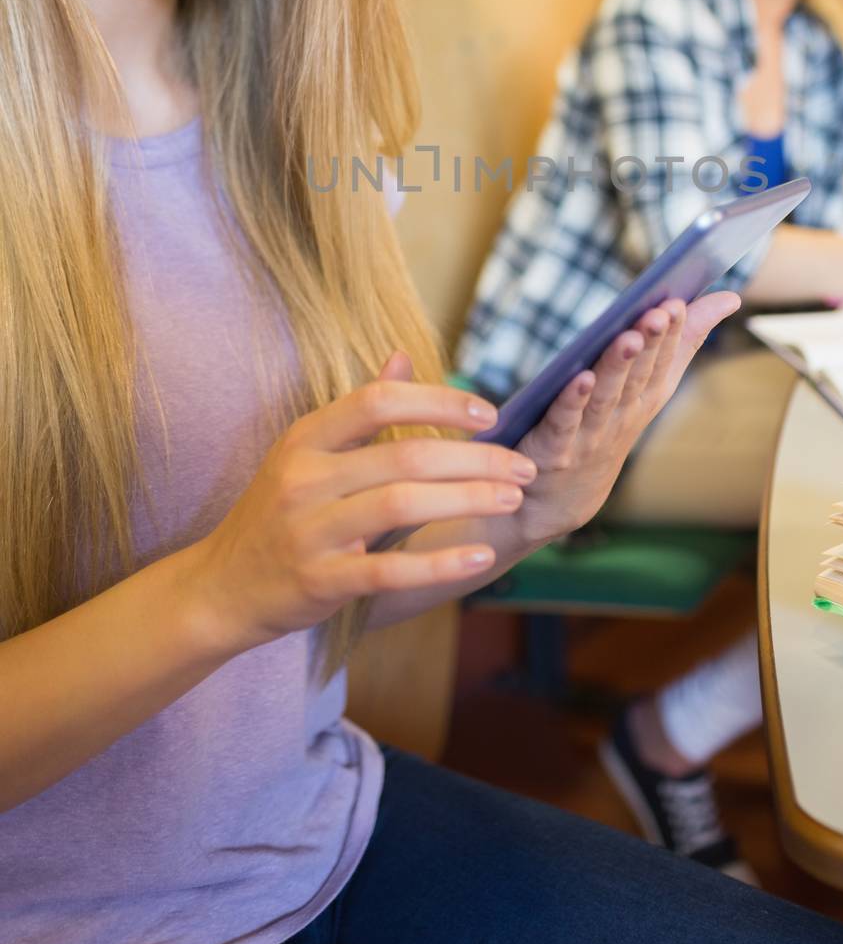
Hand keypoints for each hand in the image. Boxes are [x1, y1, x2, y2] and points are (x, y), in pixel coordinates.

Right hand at [189, 356, 540, 653]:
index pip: (378, 401)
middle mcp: (304, 478)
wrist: (220, 587)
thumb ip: (359, 409)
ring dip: (468, 500)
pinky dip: (441, 562)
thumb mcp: (305, 452)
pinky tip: (481, 555)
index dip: (439, 401)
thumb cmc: (276, 512)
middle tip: (522, 467)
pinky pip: (391, 569)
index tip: (490, 415)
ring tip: (512, 499)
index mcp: (306, 437)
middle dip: (476, 459)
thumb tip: (402, 356)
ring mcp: (310, 530)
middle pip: (405, 456)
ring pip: (403, 505)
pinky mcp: (319, 581)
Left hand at [490, 289, 741, 550]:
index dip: (673, 334)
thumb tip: (728, 297)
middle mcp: (621, 417)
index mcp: (643, 400)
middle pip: (638, 376)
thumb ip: (680, 342)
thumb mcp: (643, 385)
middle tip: (662, 312)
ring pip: (605, 396)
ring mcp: (589, 435)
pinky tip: (580, 378)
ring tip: (629, 336)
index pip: (664, 363)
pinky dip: (572, 401)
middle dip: (652, 343)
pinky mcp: (553, 449)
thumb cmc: (603, 428)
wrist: (556, 500)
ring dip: (618, 366)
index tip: (680, 302)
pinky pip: (563, 421)